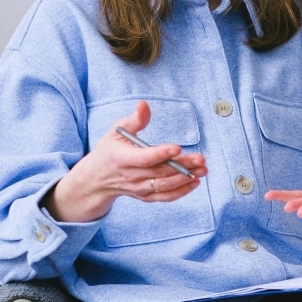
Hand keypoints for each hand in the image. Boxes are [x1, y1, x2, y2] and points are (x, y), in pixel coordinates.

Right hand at [42, 100, 207, 222]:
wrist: (98, 179)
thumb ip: (134, 120)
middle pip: (160, 172)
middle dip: (182, 165)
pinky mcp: (145, 197)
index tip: (177, 147)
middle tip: (201, 158)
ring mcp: (139, 189)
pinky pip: (165, 197)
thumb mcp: (116, 131)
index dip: (161, 154)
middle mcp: (131, 176)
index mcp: (122, 159)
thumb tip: (144, 104)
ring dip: (185, 179)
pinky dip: (181, 192)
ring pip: (165, 186)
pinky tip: (195, 182)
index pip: (144, 158)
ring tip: (203, 170)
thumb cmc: (109, 150)